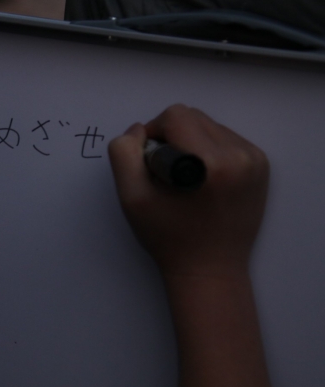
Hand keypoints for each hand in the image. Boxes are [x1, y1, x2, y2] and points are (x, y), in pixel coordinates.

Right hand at [108, 104, 268, 282]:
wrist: (210, 269)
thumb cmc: (168, 237)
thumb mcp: (131, 198)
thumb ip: (125, 155)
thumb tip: (139, 129)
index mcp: (209, 163)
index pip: (175, 116)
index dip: (153, 133)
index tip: (151, 163)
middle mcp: (239, 155)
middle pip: (194, 116)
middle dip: (173, 136)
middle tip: (167, 173)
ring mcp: (254, 160)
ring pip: (210, 126)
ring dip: (191, 142)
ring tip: (187, 178)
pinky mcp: (261, 165)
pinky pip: (226, 139)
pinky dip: (209, 151)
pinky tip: (204, 179)